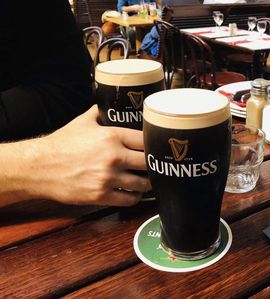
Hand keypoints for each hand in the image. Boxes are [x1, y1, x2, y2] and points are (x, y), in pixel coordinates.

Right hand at [34, 105, 150, 205]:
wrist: (41, 166)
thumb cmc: (62, 143)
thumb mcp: (82, 122)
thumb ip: (99, 112)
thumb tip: (110, 105)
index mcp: (112, 136)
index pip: (145, 140)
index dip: (154, 145)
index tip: (156, 148)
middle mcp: (114, 157)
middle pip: (148, 163)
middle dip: (153, 165)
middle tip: (155, 166)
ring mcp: (108, 178)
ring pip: (142, 184)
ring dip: (147, 183)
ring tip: (147, 180)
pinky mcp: (101, 195)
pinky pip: (129, 200)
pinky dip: (135, 197)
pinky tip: (134, 193)